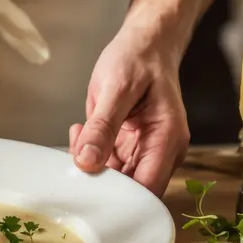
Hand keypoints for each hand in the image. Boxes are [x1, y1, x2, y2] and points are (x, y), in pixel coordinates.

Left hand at [69, 23, 189, 196]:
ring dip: (92, 166)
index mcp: (167, 140)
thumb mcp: (116, 89)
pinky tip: (81, 131)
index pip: (147, 190)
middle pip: (131, 190)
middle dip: (99, 181)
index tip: (87, 192)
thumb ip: (102, 127)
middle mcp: (161, 152)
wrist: (146, 43)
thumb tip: (86, 162)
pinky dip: (91, 154)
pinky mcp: (130, 146)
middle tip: (74, 157)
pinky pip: (109, 164)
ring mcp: (146, 151)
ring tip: (79, 133)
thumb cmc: (139, 59)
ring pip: (117, 179)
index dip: (119, 200)